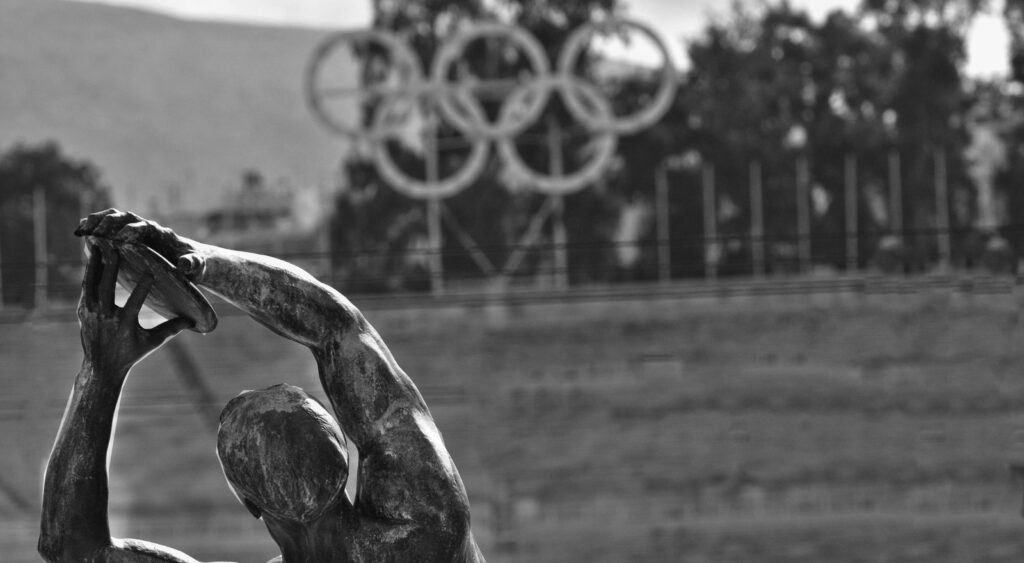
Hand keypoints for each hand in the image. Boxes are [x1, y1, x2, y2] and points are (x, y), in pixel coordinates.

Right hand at [75, 209, 204, 280]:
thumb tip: (184, 265)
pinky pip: (108, 226)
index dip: (132, 231)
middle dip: (110, 223)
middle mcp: (147, 227)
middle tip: (94, 232)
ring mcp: (136, 228)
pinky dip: (95, 226)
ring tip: (82, 230)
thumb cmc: (195, 265)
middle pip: (126, 217)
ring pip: (114, 218)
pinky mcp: (127, 234)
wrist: (192, 259)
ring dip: (98, 221)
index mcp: (162, 234)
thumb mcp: (197, 266)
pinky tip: (80, 232)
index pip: (145, 227)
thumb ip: (192, 264)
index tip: (119, 239)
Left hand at [78, 242, 193, 375]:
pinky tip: (93, 260)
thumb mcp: (153, 342)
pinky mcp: (82, 311)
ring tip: (97, 245)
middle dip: (111, 265)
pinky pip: (86, 288)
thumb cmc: (132, 353)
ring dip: (94, 264)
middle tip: (115, 246)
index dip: (143, 285)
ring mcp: (91, 313)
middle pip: (106, 287)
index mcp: (124, 324)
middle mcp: (105, 317)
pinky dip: (89, 273)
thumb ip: (171, 329)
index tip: (150, 270)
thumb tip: (192, 320)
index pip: (134, 301)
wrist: (102, 367)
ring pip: (91, 283)